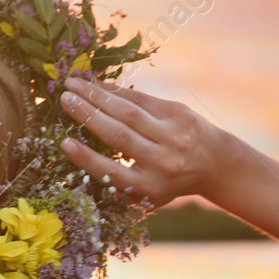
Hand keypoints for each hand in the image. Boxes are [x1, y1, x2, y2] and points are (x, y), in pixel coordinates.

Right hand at [57, 76, 231, 205]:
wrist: (215, 165)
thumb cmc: (166, 183)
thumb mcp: (144, 193)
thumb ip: (116, 182)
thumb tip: (76, 156)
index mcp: (149, 187)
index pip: (111, 172)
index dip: (86, 158)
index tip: (63, 143)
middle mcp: (163, 161)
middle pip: (119, 135)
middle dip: (88, 115)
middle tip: (63, 100)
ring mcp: (173, 135)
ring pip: (129, 112)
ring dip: (97, 96)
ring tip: (72, 85)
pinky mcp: (178, 113)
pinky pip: (141, 99)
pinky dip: (116, 92)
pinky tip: (95, 85)